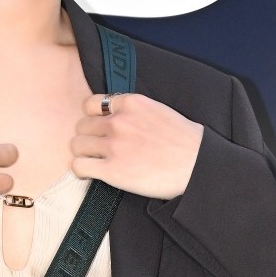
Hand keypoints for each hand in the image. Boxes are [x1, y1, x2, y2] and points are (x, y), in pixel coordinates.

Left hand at [70, 93, 203, 199]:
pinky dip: (81, 170)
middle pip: (82, 125)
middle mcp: (119, 121)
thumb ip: (134, 110)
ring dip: (83, 153)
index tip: (99, 126)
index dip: (93, 117)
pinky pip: (79, 166)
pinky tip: (91, 173)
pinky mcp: (112, 170)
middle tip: (97, 147)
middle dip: (87, 136)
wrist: (198, 166)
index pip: (92, 104)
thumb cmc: (185, 141)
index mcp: (131, 103)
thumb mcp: (159, 110)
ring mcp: (114, 145)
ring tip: (93, 160)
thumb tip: (117, 115)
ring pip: (77, 144)